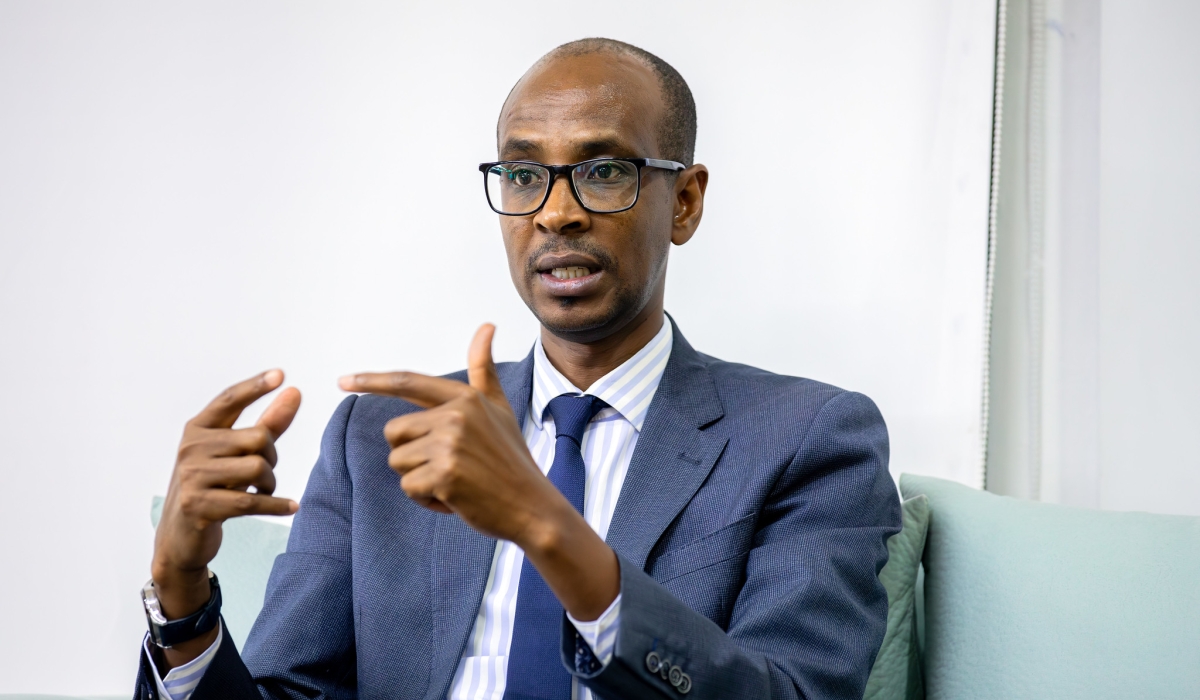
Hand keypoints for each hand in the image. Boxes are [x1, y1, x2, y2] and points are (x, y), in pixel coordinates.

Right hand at [151, 370, 300, 658]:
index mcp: (197, 428)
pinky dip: (277, 505)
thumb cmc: (213, 486)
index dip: (255, 386)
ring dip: (270, 483)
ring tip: (263, 490)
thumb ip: (267, 423)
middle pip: (258, 438)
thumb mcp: (235, 453)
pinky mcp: (199, 505)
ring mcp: (191, 476)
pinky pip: (251, 501)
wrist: (180, 536)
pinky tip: (292, 507)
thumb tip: (294, 391)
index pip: (229, 399)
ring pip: (257, 468)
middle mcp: (190, 447)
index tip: (281, 375)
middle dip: (272, 457)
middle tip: (264, 474)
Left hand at [339, 324, 568, 544]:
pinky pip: (409, 487)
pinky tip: (456, 499)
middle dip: (411, 454)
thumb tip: (486, 326)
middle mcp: (456, 415)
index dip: (372, 381)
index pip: (408, 382)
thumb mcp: (498, 409)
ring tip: (456, 482)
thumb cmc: (511, 460)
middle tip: (450, 466)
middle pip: (394, 432)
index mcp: (465, 398)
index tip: (343, 381)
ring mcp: (451, 445)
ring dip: (419, 479)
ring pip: (399, 461)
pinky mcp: (445, 475)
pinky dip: (427, 499)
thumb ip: (483, 370)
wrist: (532, 506)